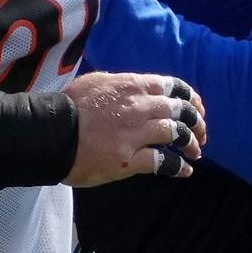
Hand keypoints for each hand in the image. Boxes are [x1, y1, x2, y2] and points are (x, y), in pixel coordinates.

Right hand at [60, 70, 201, 185]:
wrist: (49, 131)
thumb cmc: (69, 106)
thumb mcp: (96, 81)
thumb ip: (120, 84)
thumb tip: (135, 86)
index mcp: (132, 86)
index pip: (174, 87)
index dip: (191, 98)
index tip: (197, 107)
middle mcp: (139, 107)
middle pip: (181, 111)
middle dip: (197, 122)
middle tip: (202, 133)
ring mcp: (135, 133)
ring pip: (176, 134)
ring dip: (190, 143)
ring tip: (195, 153)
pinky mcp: (128, 159)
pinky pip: (162, 162)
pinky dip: (178, 167)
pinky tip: (184, 170)